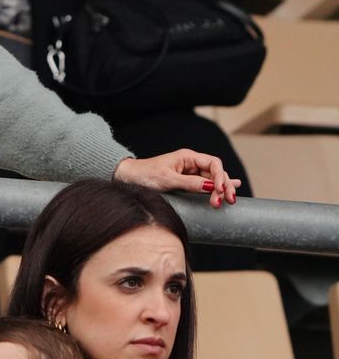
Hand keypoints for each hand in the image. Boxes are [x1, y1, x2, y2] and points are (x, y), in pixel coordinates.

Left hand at [113, 149, 239, 207]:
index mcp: (187, 157)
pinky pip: (206, 184)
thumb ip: (189, 183)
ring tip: (228, 201)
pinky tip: (231, 189)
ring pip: (212, 180)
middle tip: (229, 201)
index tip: (221, 191)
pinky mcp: (186, 182)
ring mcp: (190, 173)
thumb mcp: (167, 180)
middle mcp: (191, 163)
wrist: (128, 177)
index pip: (213, 164)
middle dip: (224, 186)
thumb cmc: (145, 175)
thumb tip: (211, 187)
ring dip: (221, 190)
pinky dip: (218, 187)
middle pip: (216, 172)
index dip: (220, 176)